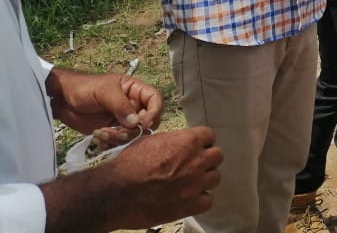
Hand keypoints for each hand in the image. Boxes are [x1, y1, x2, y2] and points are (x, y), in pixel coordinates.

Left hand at [47, 69, 162, 134]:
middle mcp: (133, 106)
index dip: (154, 112)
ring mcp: (122, 120)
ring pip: (133, 134)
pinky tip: (98, 137)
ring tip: (101, 133)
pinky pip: (119, 141)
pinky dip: (111, 143)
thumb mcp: (104, 91)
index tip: (144, 123)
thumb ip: (121, 105)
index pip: (155, 100)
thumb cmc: (84, 87)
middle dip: (134, 130)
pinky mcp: (111, 131)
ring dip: (119, 138)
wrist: (61, 100)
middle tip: (118, 131)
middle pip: (148, 121)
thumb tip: (136, 122)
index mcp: (135, 90)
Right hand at [103, 127, 221, 228]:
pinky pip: (208, 200)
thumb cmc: (129, 164)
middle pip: (217, 156)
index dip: (201, 142)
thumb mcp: (151, 141)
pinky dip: (200, 199)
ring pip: (215, 177)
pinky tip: (188, 199)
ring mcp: (196, 183)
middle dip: (206, 159)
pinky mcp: (191, 204)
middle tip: (193, 166)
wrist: (116, 193)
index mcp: (188, 141)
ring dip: (204, 179)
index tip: (194, 148)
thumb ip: (172, 141)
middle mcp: (197, 160)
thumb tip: (179, 144)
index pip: (209, 135)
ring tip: (189, 183)